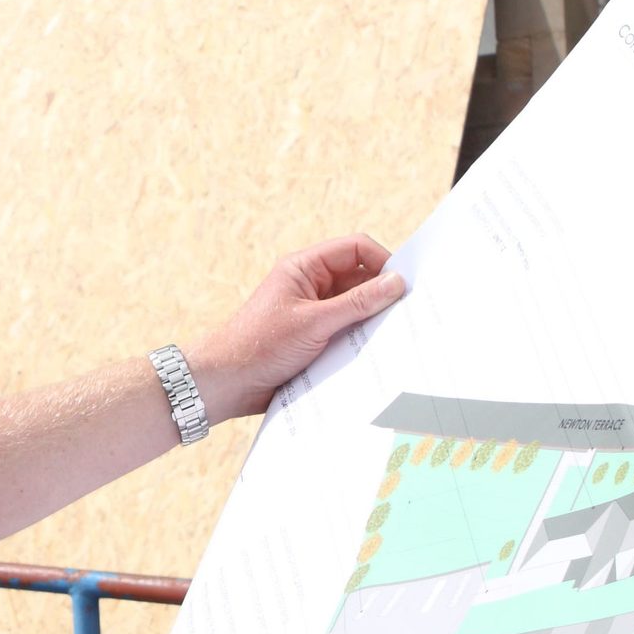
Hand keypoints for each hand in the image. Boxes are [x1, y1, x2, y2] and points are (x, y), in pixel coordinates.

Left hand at [183, 236, 407, 424]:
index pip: (355, 249)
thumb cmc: (258, 345)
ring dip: (371, 321)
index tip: (404, 285)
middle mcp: (312, 286)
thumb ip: (357, 303)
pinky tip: (373, 354)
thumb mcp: (313, 322)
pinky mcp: (316, 338)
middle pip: (360, 279)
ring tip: (390, 337)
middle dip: (381, 295)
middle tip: (406, 314)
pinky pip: (348, 332)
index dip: (382, 261)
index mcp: (305, 268)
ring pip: (356, 308)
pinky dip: (361, 340)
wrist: (226, 384)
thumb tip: (396, 283)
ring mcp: (314, 313)